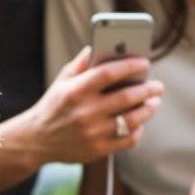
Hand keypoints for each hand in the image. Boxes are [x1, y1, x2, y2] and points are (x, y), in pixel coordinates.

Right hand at [16, 46, 163, 165]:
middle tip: (157, 86)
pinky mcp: (98, 150)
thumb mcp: (62, 81)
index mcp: (75, 91)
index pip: (109, 73)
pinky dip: (138, 130)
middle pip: (126, 97)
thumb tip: (100, 45)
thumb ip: (81, 64)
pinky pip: (127, 140)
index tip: (145, 63)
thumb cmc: (53, 105)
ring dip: (148, 109)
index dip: (130, 66)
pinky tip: (140, 122)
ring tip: (154, 102)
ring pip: (132, 120)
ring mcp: (92, 133)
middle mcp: (85, 112)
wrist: (36, 140)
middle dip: (147, 90)